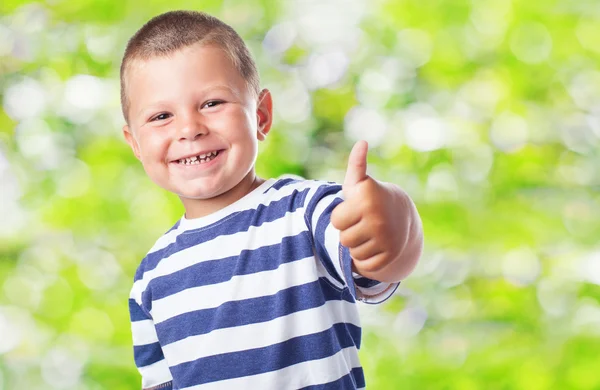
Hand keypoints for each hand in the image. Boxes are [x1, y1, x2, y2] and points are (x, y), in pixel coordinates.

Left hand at [331, 141, 412, 280]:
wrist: (402, 216)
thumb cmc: (371, 197)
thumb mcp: (360, 182)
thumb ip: (356, 164)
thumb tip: (362, 142)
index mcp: (366, 199)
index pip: (336, 221)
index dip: (342, 216)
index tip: (355, 209)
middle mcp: (377, 219)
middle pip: (344, 239)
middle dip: (349, 232)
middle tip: (362, 222)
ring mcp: (386, 238)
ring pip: (354, 252)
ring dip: (358, 245)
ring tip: (369, 233)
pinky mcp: (390, 255)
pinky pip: (365, 264)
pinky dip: (367, 258)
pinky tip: (375, 245)